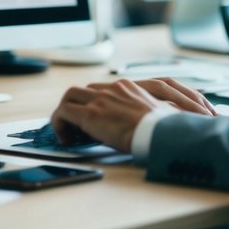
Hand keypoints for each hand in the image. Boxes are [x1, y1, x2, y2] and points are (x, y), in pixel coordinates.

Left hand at [51, 78, 216, 151]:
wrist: (163, 133)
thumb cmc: (168, 128)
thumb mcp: (164, 115)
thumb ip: (157, 113)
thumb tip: (167, 122)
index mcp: (130, 88)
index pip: (103, 89)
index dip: (95, 104)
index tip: (95, 121)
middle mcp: (113, 89)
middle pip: (85, 90)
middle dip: (78, 106)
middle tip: (77, 126)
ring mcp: (100, 100)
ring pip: (70, 96)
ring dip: (65, 112)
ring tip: (67, 132)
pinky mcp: (90, 114)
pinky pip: (63, 112)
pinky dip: (60, 124)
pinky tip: (66, 140)